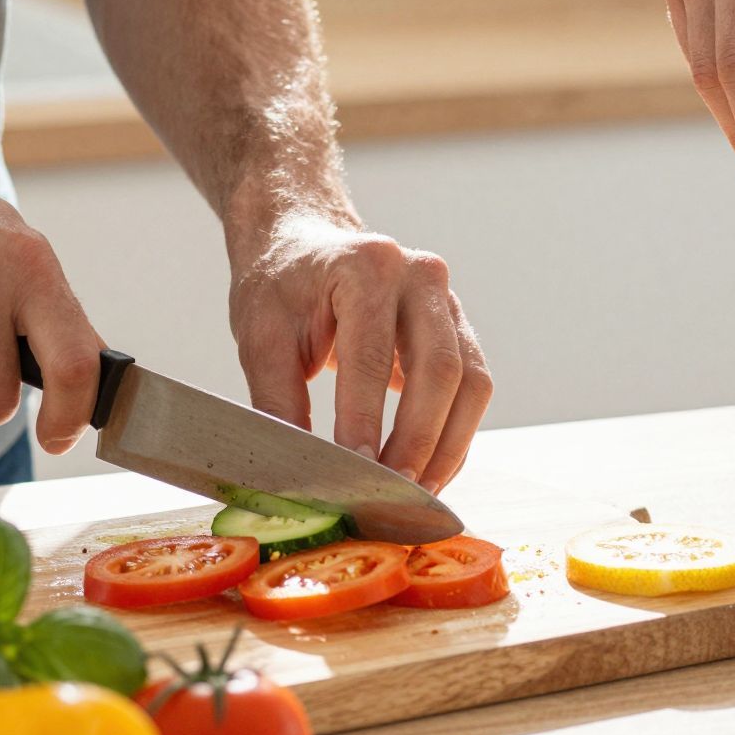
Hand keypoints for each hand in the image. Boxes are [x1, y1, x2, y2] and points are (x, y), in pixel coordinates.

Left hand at [228, 211, 492, 492]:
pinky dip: (454, 436)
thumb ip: (278, 402)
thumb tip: (299, 470)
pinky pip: (473, 389)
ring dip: (448, 445)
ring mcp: (449, 300)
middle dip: (417, 440)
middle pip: (439, 369)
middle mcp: (420, 275)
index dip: (364, 420)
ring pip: (470, 384)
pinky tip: (429, 471)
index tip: (354, 472)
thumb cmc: (282, 287)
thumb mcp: (261, 338)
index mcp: (366, 265)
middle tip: (393, 492)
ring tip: (417, 493)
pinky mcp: (460, 328)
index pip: (372, 356)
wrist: (305, 241)